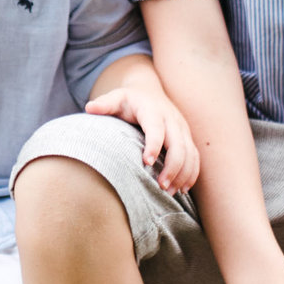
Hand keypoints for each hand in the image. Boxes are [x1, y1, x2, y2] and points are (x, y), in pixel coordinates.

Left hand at [84, 82, 200, 192]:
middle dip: (172, 167)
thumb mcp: (116, 97)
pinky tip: (183, 189)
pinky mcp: (187, 138)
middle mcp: (172, 120)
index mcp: (153, 111)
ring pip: (190, 153)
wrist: (149, 91)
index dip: (154, 144)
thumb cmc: (130, 99)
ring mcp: (182, 129)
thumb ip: (104, 103)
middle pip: (178, 145)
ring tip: (170, 192)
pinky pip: (195, 157)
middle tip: (161, 186)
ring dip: (183, 174)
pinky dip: (191, 173)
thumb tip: (89, 108)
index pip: (156, 128)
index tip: (147, 162)